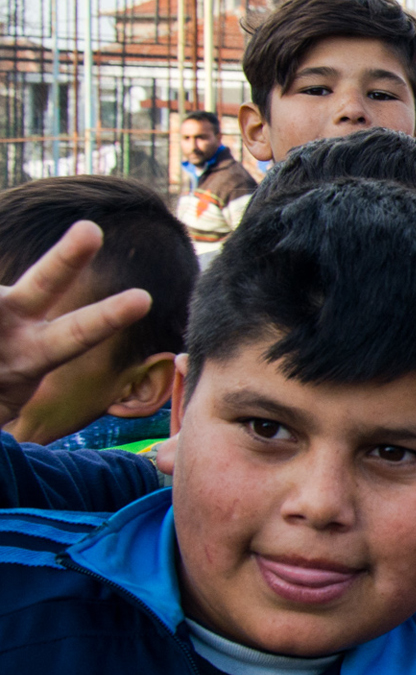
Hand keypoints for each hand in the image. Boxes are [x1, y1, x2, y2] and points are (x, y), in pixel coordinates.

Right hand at [0, 222, 150, 428]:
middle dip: (67, 257)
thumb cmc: (0, 397)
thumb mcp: (6, 421)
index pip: (75, 334)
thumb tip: (15, 444)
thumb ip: (15, 437)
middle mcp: (15, 321)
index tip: (143, 298)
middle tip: (91, 230)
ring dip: (53, 265)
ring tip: (76, 243)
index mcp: (34, 355)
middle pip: (44, 284)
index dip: (106, 317)